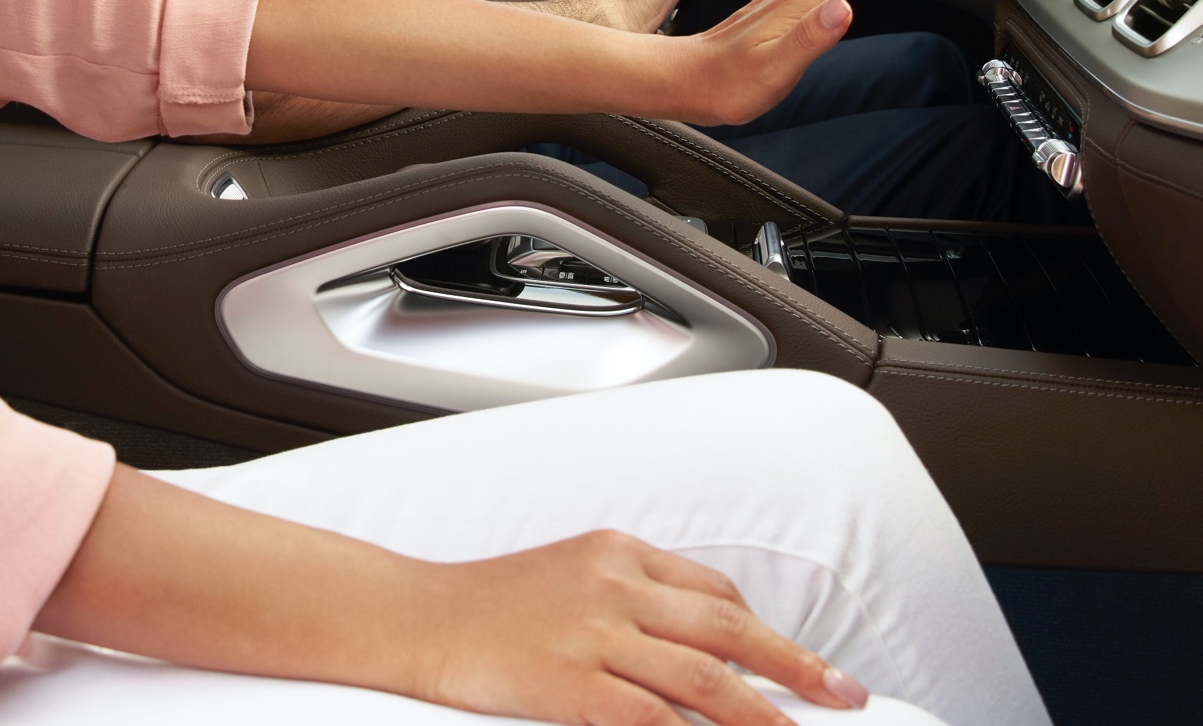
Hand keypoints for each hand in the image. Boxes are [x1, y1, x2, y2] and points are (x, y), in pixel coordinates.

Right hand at [417, 527, 868, 724]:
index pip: (713, 594)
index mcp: (616, 552)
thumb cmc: (488, 603)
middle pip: (728, 631)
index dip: (765, 635)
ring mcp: (594, 632)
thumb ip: (628, 597)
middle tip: (844, 697)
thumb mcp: (567, 575)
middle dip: (796, 668)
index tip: (800, 668)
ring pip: (706, 680)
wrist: (416, 615)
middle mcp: (614, 584)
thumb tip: (694, 641)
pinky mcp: (571, 681)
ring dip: (767, 717)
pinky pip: (652, 719)